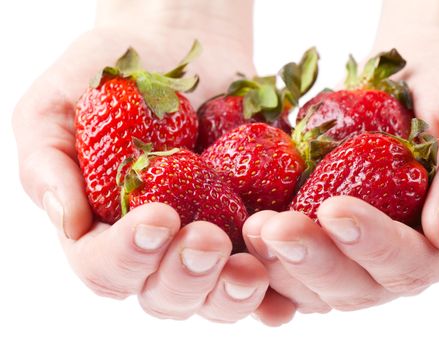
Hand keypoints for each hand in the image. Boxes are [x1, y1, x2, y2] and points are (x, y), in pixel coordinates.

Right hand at [12, 0, 270, 322]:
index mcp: (105, 231)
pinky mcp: (252, 225)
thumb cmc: (108, 77)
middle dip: (187, 276)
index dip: (129, 255)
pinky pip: (270, 266)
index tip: (158, 215)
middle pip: (167, 295)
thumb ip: (47, 166)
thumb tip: (69, 223)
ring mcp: (208, 239)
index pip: (106, 268)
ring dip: (232, 291)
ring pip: (217, 296)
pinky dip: (280, 275)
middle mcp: (158, 248)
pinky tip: (291, 261)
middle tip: (208, 240)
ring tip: (250, 267)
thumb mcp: (55, 110)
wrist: (176, 47)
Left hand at [245, 0, 438, 313]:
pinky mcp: (325, 240)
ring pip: (317, 284)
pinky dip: (267, 258)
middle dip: (313, 260)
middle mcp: (402, 260)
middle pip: (356, 285)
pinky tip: (241, 238)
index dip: (373, 243)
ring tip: (252, 227)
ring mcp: (358, 254)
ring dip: (281, 263)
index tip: (336, 208)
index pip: (411, 263)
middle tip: (273, 229)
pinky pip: (292, 263)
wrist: (422, 78)